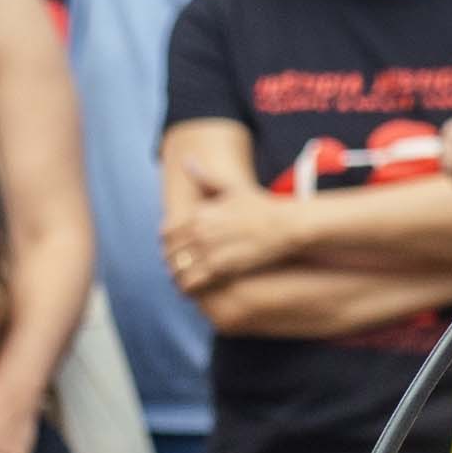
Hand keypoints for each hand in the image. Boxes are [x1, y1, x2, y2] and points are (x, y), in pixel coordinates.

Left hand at [165, 186, 302, 298]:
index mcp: (198, 213)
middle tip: (175, 270)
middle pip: (171, 253)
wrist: (285, 225)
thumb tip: (187, 161)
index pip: (167, 234)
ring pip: (179, 270)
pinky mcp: (221, 268)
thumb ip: (205, 178)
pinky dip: (188, 288)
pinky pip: (192, 282)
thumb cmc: (261, 206)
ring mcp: (209, 250)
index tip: (172, 251)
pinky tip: (192, 291)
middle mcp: (200, 230)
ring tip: (182, 283)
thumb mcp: (231, 188)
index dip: (166, 245)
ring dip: (177, 278)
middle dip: (171, 263)